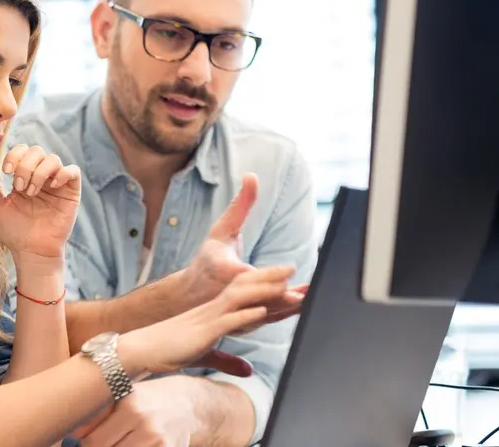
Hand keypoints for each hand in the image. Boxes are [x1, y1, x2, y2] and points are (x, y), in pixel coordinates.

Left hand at [0, 144, 81, 261]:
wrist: (30, 251)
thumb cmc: (14, 231)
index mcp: (24, 177)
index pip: (22, 151)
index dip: (15, 155)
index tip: (6, 171)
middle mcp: (41, 177)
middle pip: (37, 151)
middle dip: (25, 166)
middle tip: (19, 186)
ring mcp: (57, 184)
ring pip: (53, 159)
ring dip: (39, 172)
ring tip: (32, 192)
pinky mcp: (71, 193)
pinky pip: (73, 171)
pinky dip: (62, 173)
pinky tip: (51, 187)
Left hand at [72, 377, 200, 446]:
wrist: (189, 405)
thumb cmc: (148, 399)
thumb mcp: (123, 396)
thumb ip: (97, 413)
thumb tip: (74, 431)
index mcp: (130, 406)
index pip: (93, 441)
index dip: (88, 444)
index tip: (91, 440)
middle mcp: (146, 424)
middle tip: (108, 440)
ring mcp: (160, 442)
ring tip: (121, 440)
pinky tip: (133, 443)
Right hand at [119, 266, 294, 378]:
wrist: (140, 349)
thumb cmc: (169, 351)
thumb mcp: (204, 355)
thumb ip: (228, 361)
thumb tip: (249, 371)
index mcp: (213, 311)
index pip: (243, 292)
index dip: (264, 284)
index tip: (287, 279)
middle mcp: (212, 309)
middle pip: (244, 287)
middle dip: (270, 277)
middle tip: (292, 267)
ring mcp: (207, 318)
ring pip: (239, 298)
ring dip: (264, 291)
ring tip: (287, 285)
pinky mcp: (202, 332)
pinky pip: (226, 321)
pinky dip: (245, 315)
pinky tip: (262, 311)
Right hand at [180, 173, 306, 321]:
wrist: (188, 294)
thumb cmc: (208, 260)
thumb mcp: (221, 229)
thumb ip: (241, 205)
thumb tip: (252, 176)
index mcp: (225, 271)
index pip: (250, 274)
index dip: (269, 274)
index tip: (290, 270)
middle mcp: (230, 294)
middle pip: (261, 295)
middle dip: (285, 295)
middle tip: (308, 292)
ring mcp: (237, 311)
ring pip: (267, 311)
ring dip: (289, 308)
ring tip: (311, 301)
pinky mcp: (243, 323)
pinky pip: (266, 320)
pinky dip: (283, 316)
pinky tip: (302, 310)